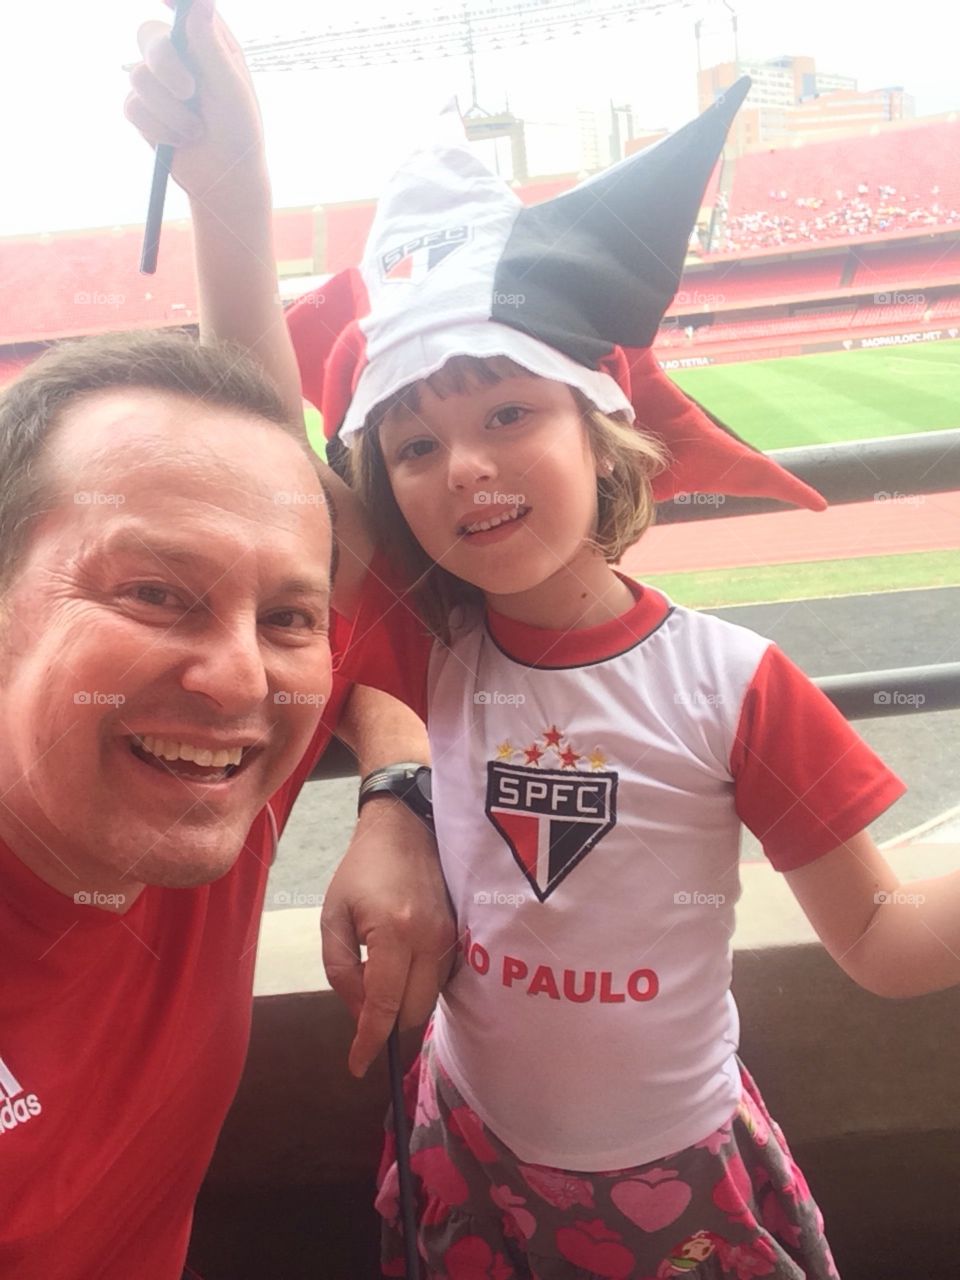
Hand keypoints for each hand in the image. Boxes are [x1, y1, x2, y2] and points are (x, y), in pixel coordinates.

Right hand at [124, 0, 267, 207]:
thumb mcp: (231, 90)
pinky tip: (180, 141)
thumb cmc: (239, 134)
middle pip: (149, 36)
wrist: (225, 181)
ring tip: (195, 131)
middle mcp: (180, 57)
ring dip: (170, 112)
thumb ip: (211, 46)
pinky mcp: (142, 109)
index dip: (173, 0)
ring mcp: (157, 82)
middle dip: (166, 66)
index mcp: (207, 44)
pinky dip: (158, 129)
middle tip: (189, 92)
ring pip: (138, 76)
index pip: (184, 9)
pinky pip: (132, 106)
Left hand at [321, 797, 456, 1077]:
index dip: (369, 1042)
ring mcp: (452, 937)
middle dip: (386, 1019)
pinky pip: (440, 980)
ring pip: (429, 999)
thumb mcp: (333, 917)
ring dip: (403, 1001)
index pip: (385, 1005)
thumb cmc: (362, 870)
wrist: (407, 828)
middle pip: (413, 1012)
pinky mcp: (461, 934)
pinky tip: (402, 961)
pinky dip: (418, 985)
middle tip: (363, 989)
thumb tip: (362, 1014)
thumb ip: (342, 970)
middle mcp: (431, 939)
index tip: (356, 1066)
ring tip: (381, 966)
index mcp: (395, 931)